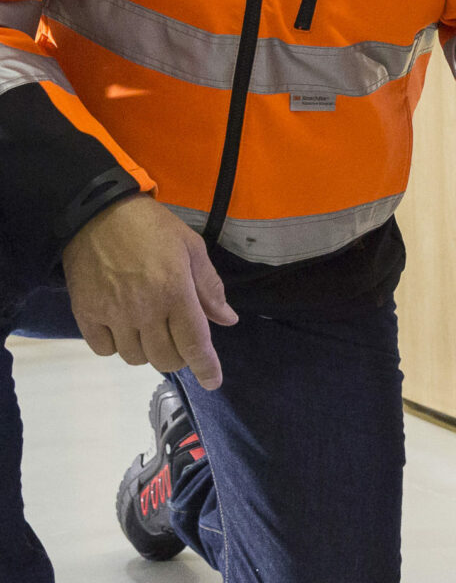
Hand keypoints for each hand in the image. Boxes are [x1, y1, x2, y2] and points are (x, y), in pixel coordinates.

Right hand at [61, 193, 238, 389]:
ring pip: (135, 358)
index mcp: (175, 291)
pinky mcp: (86, 315)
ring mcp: (113, 315)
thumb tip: (227, 319)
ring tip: (151, 328)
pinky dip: (117, 346)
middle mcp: (145, 310)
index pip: (194, 342)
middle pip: (165, 358)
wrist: (98, 215)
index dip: (206, 366)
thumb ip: (210, 287)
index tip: (213, 382)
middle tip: (178, 337)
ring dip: (148, 351)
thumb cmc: (153, 228)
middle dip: (179, 355)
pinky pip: (105, 350)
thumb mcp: (191, 247)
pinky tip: (123, 327)